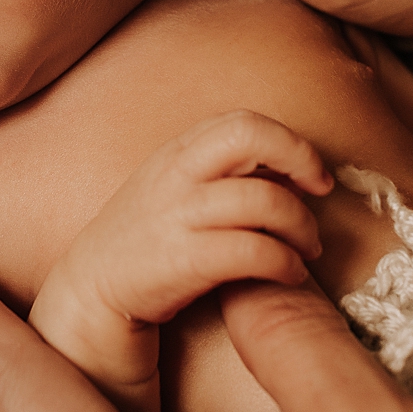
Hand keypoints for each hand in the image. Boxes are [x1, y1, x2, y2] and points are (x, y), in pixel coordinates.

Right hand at [30, 110, 329, 411]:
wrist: (92, 289)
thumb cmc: (146, 238)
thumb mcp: (174, 187)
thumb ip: (221, 172)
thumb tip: (291, 171)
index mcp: (178, 152)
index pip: (242, 122)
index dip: (289, 142)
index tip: (312, 174)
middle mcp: (176, 174)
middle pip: (249, 136)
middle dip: (299, 157)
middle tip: (320, 193)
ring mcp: (177, 216)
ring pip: (262, 200)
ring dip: (301, 225)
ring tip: (307, 248)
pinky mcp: (183, 261)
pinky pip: (254, 251)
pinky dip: (285, 262)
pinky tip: (290, 273)